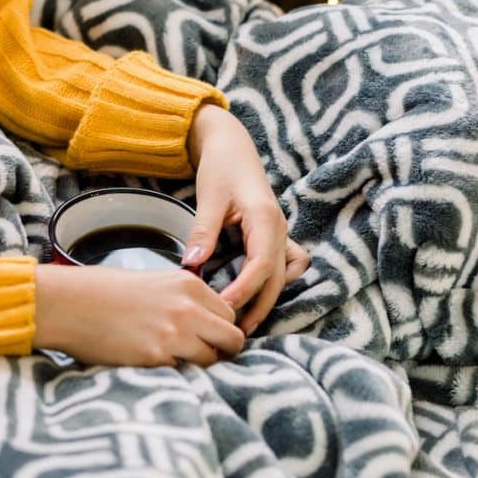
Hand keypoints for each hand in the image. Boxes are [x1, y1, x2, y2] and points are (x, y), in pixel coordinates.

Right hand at [33, 264, 244, 366]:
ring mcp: (174, 334)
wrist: (69, 302)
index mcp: (189, 285)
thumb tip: (204, 321)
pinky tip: (155, 365)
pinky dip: (174, 373)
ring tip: (176, 362)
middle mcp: (188, 308)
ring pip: (212, 360)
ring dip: (199, 365)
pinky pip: (182, 373)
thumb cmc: (103, 291)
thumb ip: (184, 299)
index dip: (221, 329)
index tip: (210, 338)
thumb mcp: (154, 281)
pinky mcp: (156, 357)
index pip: (230, 314)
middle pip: (232, 339)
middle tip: (205, 357)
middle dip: (223, 351)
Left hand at [185, 104, 309, 335]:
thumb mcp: (208, 198)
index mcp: (265, 219)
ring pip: (283, 277)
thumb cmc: (221, 167)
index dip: (241, 293)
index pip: (260, 267)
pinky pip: (286, 266)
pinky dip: (274, 284)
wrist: (232, 146)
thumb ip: (203, 233)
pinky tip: (253, 296)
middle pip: (276, 280)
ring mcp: (281, 233)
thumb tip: (192, 266)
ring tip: (241, 321)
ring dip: (266, 300)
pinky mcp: (275, 236)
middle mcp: (280, 229)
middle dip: (256, 307)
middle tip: (230, 331)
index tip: (219, 309)